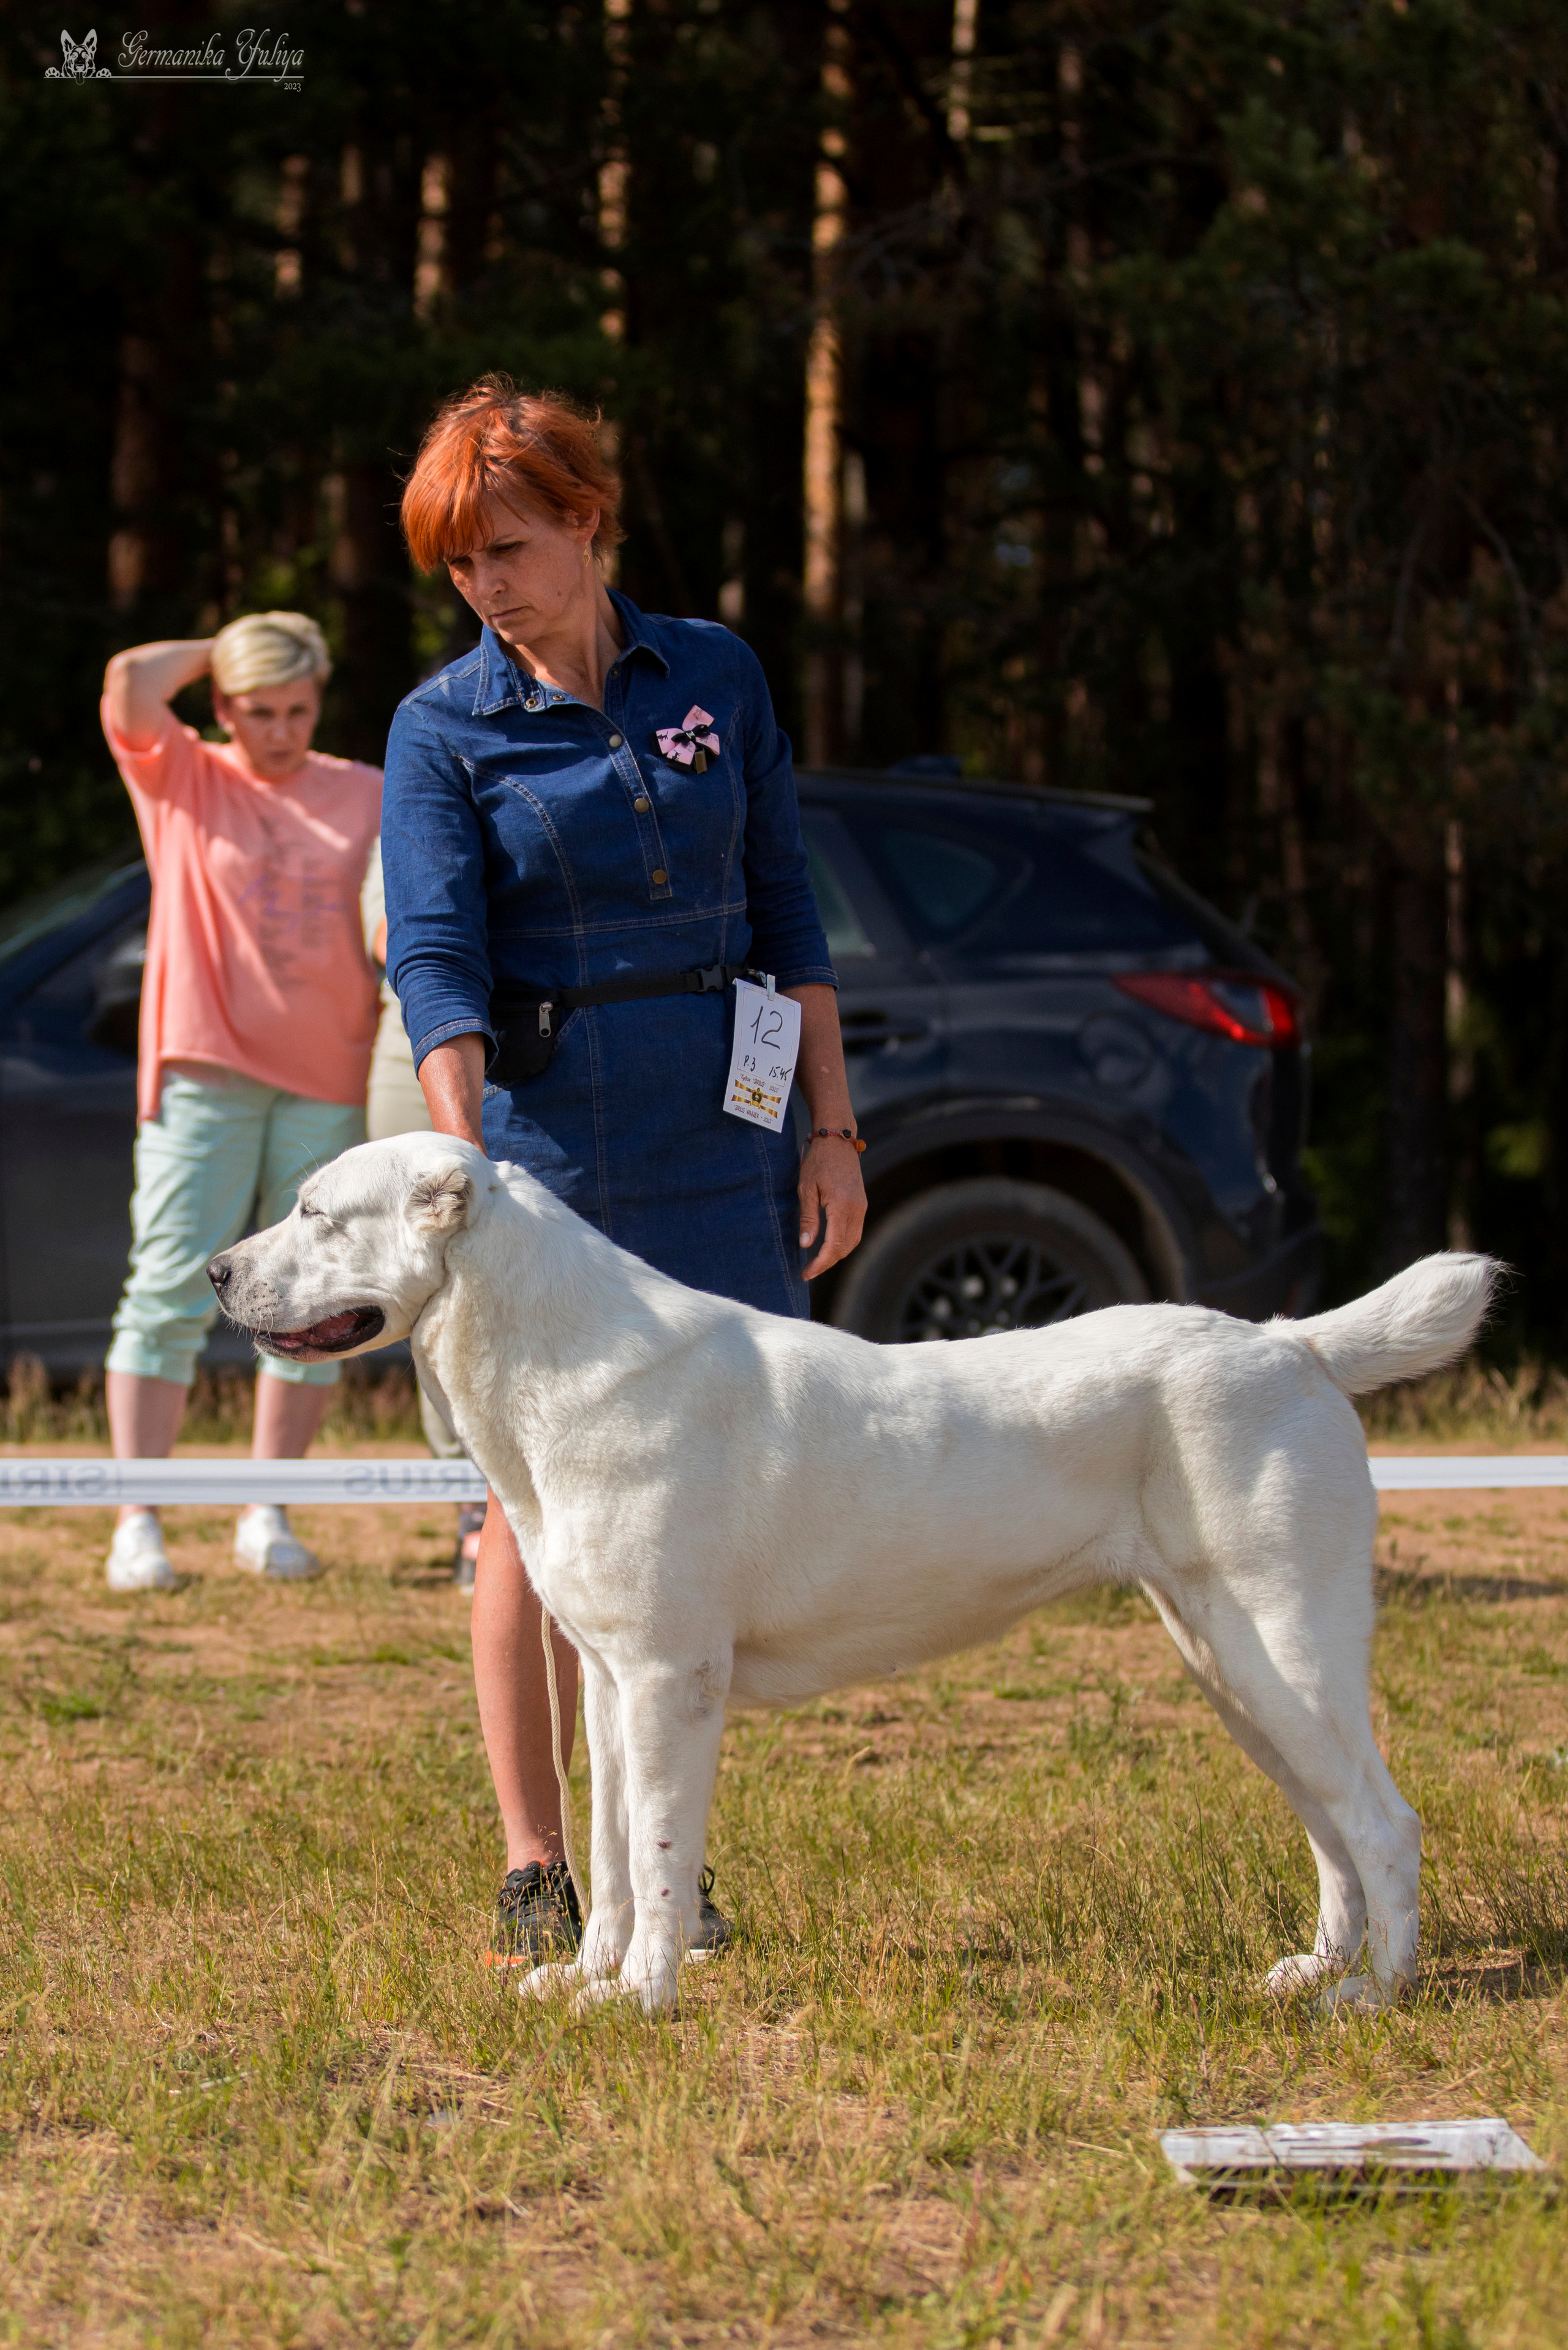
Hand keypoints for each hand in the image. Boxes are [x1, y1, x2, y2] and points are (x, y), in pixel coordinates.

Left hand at [798, 1134, 866, 1278]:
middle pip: (845, 1248)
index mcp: (842, 1205)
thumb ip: (808, 1219)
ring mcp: (862, 1206)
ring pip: (853, 1242)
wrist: (838, 1140)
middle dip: (827, 1263)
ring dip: (836, 1255)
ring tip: (817, 1263)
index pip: (834, 1245)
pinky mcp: (861, 1204)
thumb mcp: (806, 1189)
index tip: (806, 1273)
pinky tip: (829, 1246)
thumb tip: (806, 1245)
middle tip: (808, 1272)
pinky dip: (843, 1244)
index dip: (821, 1263)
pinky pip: (855, 1231)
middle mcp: (857, 1209)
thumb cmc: (818, 1161)